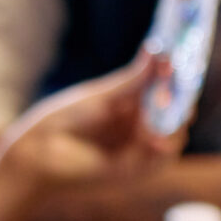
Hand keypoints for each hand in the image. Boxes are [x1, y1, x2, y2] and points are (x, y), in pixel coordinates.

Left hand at [0, 51, 179, 190]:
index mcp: (131, 106)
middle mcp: (138, 128)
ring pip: (173, 139)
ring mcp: (138, 150)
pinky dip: (161, 146)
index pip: (166, 94)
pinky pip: (159, 160)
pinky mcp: (134, 171)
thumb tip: (157, 50)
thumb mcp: (104, 95)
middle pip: (174, 117)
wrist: (40, 151)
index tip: (180, 65)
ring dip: (174, 126)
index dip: (177, 83)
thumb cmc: (66, 119)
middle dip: (180, 104)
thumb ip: (134, 79)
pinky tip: (153, 135)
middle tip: (172, 90)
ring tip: (165, 112)